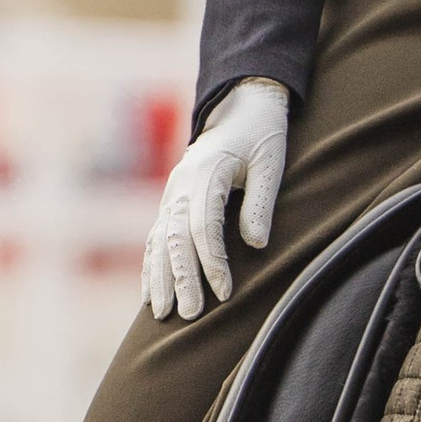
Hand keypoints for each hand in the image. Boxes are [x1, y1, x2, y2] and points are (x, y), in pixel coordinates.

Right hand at [143, 78, 289, 319]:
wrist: (239, 106)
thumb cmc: (261, 134)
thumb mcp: (270, 163)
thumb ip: (261, 202)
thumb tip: (255, 244)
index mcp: (205, 174)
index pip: (203, 227)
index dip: (212, 262)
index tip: (225, 293)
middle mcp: (181, 186)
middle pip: (175, 239)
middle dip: (180, 279)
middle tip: (189, 315)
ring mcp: (171, 193)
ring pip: (159, 241)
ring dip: (159, 279)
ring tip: (161, 314)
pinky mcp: (170, 201)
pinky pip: (155, 238)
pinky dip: (151, 266)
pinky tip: (150, 294)